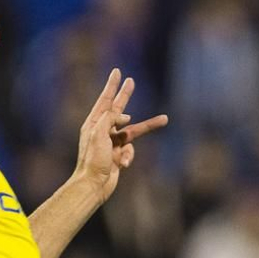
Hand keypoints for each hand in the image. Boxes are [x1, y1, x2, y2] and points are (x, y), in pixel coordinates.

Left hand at [75, 68, 167, 202]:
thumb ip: (109, 118)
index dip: (112, 85)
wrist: (94, 185)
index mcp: (94, 123)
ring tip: (165, 119)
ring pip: (133, 131)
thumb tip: (125, 116)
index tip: (117, 72)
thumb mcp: (98, 134)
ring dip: (148, 126)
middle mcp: (102, 131)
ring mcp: (112, 143)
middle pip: (118, 109)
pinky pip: (131, 150)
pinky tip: (122, 164)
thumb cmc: (93, 160)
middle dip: (126, 95)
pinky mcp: (119, 155)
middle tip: (131, 81)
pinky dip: (129, 156)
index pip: (105, 100)